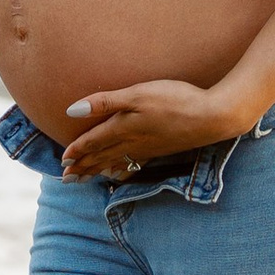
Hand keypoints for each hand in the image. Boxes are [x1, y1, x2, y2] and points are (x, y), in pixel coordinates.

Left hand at [61, 76, 244, 177]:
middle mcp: (132, 142)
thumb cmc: (174, 100)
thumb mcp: (136, 94)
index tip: (63, 161)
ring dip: (98, 171)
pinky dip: (122, 170)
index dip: (77, 150)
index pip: (93, 142)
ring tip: (85, 180)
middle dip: (83, 167)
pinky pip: (134, 164)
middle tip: (67, 179)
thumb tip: (72, 111)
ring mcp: (147, 148)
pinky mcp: (160, 149)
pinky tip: (119, 174)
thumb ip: (104, 103)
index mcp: (122, 128)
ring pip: (115, 162)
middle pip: (101, 156)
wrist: (210, 116)